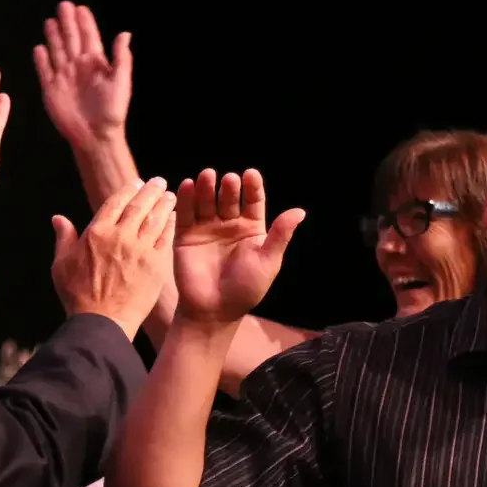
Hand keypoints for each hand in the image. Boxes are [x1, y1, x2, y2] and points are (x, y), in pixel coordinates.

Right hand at [34, 2, 130, 149]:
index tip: (81, 8)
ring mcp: (64, 78)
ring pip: (57, 51)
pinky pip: (45, 71)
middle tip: (63, 5)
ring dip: (54, 37)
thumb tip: (125, 34)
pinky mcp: (52, 90)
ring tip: (50, 21)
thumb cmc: (112, 111)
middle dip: (67, 23)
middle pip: (71, 39)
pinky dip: (41, 60)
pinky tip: (39, 48)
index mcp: (96, 64)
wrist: (96, 136)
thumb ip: (121, 58)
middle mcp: (79, 68)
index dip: (85, 22)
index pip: (89, 37)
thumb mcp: (122, 82)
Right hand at [50, 177, 175, 338]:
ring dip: (164, 204)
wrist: (101, 323)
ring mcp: (140, 251)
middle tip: (159, 182)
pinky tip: (174, 218)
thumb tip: (58, 218)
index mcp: (97, 232)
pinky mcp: (155, 266)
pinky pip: (165, 239)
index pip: (116, 201)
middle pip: (139, 205)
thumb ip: (63, 238)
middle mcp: (120, 236)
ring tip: (170, 196)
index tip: (136, 183)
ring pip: (155, 219)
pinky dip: (171, 225)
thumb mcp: (61, 265)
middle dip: (150, 190)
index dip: (128, 189)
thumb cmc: (78, 297)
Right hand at [173, 169, 304, 325]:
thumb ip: (280, 235)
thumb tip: (300, 211)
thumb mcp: (268, 261)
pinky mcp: (186, 236)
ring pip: (207, 201)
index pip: (253, 201)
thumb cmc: (245, 289)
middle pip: (229, 197)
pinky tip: (187, 185)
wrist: (214, 311)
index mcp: (251, 228)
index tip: (251, 175)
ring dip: (206, 187)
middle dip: (228, 187)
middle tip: (229, 180)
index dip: (252, 187)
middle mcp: (229, 225)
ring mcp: (207, 228)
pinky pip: (186, 214)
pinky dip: (186, 199)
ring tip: (208, 175)